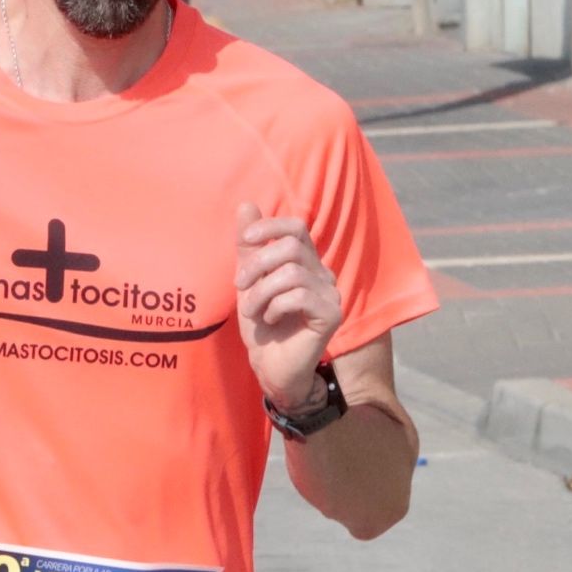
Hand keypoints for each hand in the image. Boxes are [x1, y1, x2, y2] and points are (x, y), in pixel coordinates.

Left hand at [234, 202, 341, 406]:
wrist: (270, 367)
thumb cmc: (262, 325)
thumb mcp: (248, 282)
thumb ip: (249, 247)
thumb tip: (246, 204)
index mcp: (306, 262)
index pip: (296, 227)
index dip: (270, 227)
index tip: (244, 240)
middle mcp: (322, 274)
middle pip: (292, 247)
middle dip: (258, 264)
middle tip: (239, 286)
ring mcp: (331, 294)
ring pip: (292, 272)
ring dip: (262, 291)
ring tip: (252, 311)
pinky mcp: (332, 314)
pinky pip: (300, 295)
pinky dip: (276, 306)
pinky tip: (271, 319)